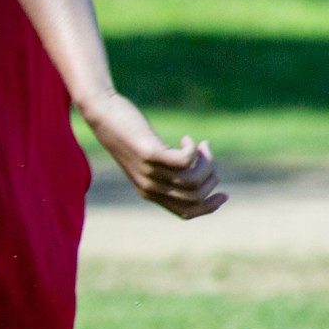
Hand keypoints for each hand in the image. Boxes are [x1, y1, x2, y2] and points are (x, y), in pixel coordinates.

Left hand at [82, 92, 225, 219]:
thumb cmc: (128, 135)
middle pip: (196, 196)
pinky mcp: (150, 154)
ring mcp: (148, 171)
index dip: (209, 207)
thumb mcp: (148, 159)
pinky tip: (187, 139)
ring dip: (207, 162)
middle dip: (212, 177)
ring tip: (201, 146)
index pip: (185, 213)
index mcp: (149, 193)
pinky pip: (185, 161)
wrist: (103, 115)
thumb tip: (198, 170)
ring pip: (193, 179)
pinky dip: (194, 150)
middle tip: (208, 155)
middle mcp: (148, 187)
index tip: (225, 194)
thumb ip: (166, 170)